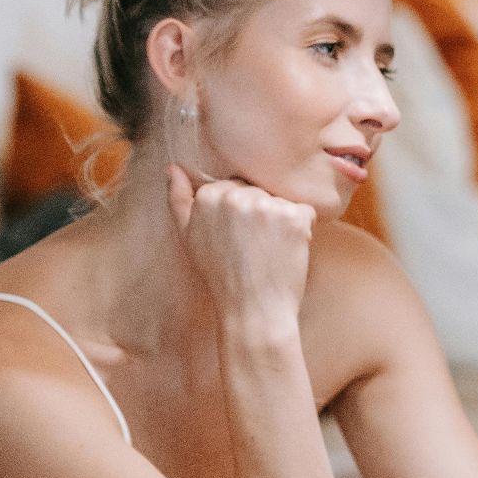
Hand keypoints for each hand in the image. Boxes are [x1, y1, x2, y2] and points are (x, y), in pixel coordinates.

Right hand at [167, 163, 314, 329]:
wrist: (253, 308)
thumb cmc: (221, 275)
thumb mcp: (189, 237)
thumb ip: (179, 200)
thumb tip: (172, 168)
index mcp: (209, 196)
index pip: (233, 186)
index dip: (239, 213)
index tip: (237, 237)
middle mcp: (236, 195)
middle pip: (258, 191)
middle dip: (260, 214)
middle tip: (253, 247)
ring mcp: (266, 205)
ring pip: (280, 201)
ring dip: (281, 221)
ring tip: (268, 250)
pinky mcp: (294, 217)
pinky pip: (304, 211)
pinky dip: (302, 229)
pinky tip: (286, 250)